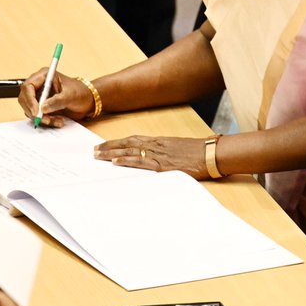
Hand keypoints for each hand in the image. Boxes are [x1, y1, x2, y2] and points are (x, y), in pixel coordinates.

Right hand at [18, 67, 93, 125]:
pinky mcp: (41, 107)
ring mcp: (39, 97)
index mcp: (44, 76)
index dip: (29, 100)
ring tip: (58, 120)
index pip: (28, 87)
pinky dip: (45, 121)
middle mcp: (39, 85)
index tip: (36, 112)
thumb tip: (42, 108)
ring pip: (30, 110)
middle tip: (46, 120)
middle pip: (25, 100)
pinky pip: (37, 116)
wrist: (87, 101)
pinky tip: (58, 121)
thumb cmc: (81, 93)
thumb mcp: (71, 96)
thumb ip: (57, 101)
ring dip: (42, 118)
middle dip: (34, 112)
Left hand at [94, 135, 209, 178]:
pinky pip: (141, 162)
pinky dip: (127, 161)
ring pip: (131, 151)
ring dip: (112, 153)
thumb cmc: (200, 152)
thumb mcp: (180, 149)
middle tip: (93, 150)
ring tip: (98, 156)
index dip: (118, 142)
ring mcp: (159, 155)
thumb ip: (166, 153)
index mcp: (161, 141)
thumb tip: (155, 158)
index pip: (134, 139)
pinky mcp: (163, 165)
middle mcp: (157, 145)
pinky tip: (116, 162)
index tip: (104, 145)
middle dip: (110, 147)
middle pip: (128, 143)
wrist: (212, 154)